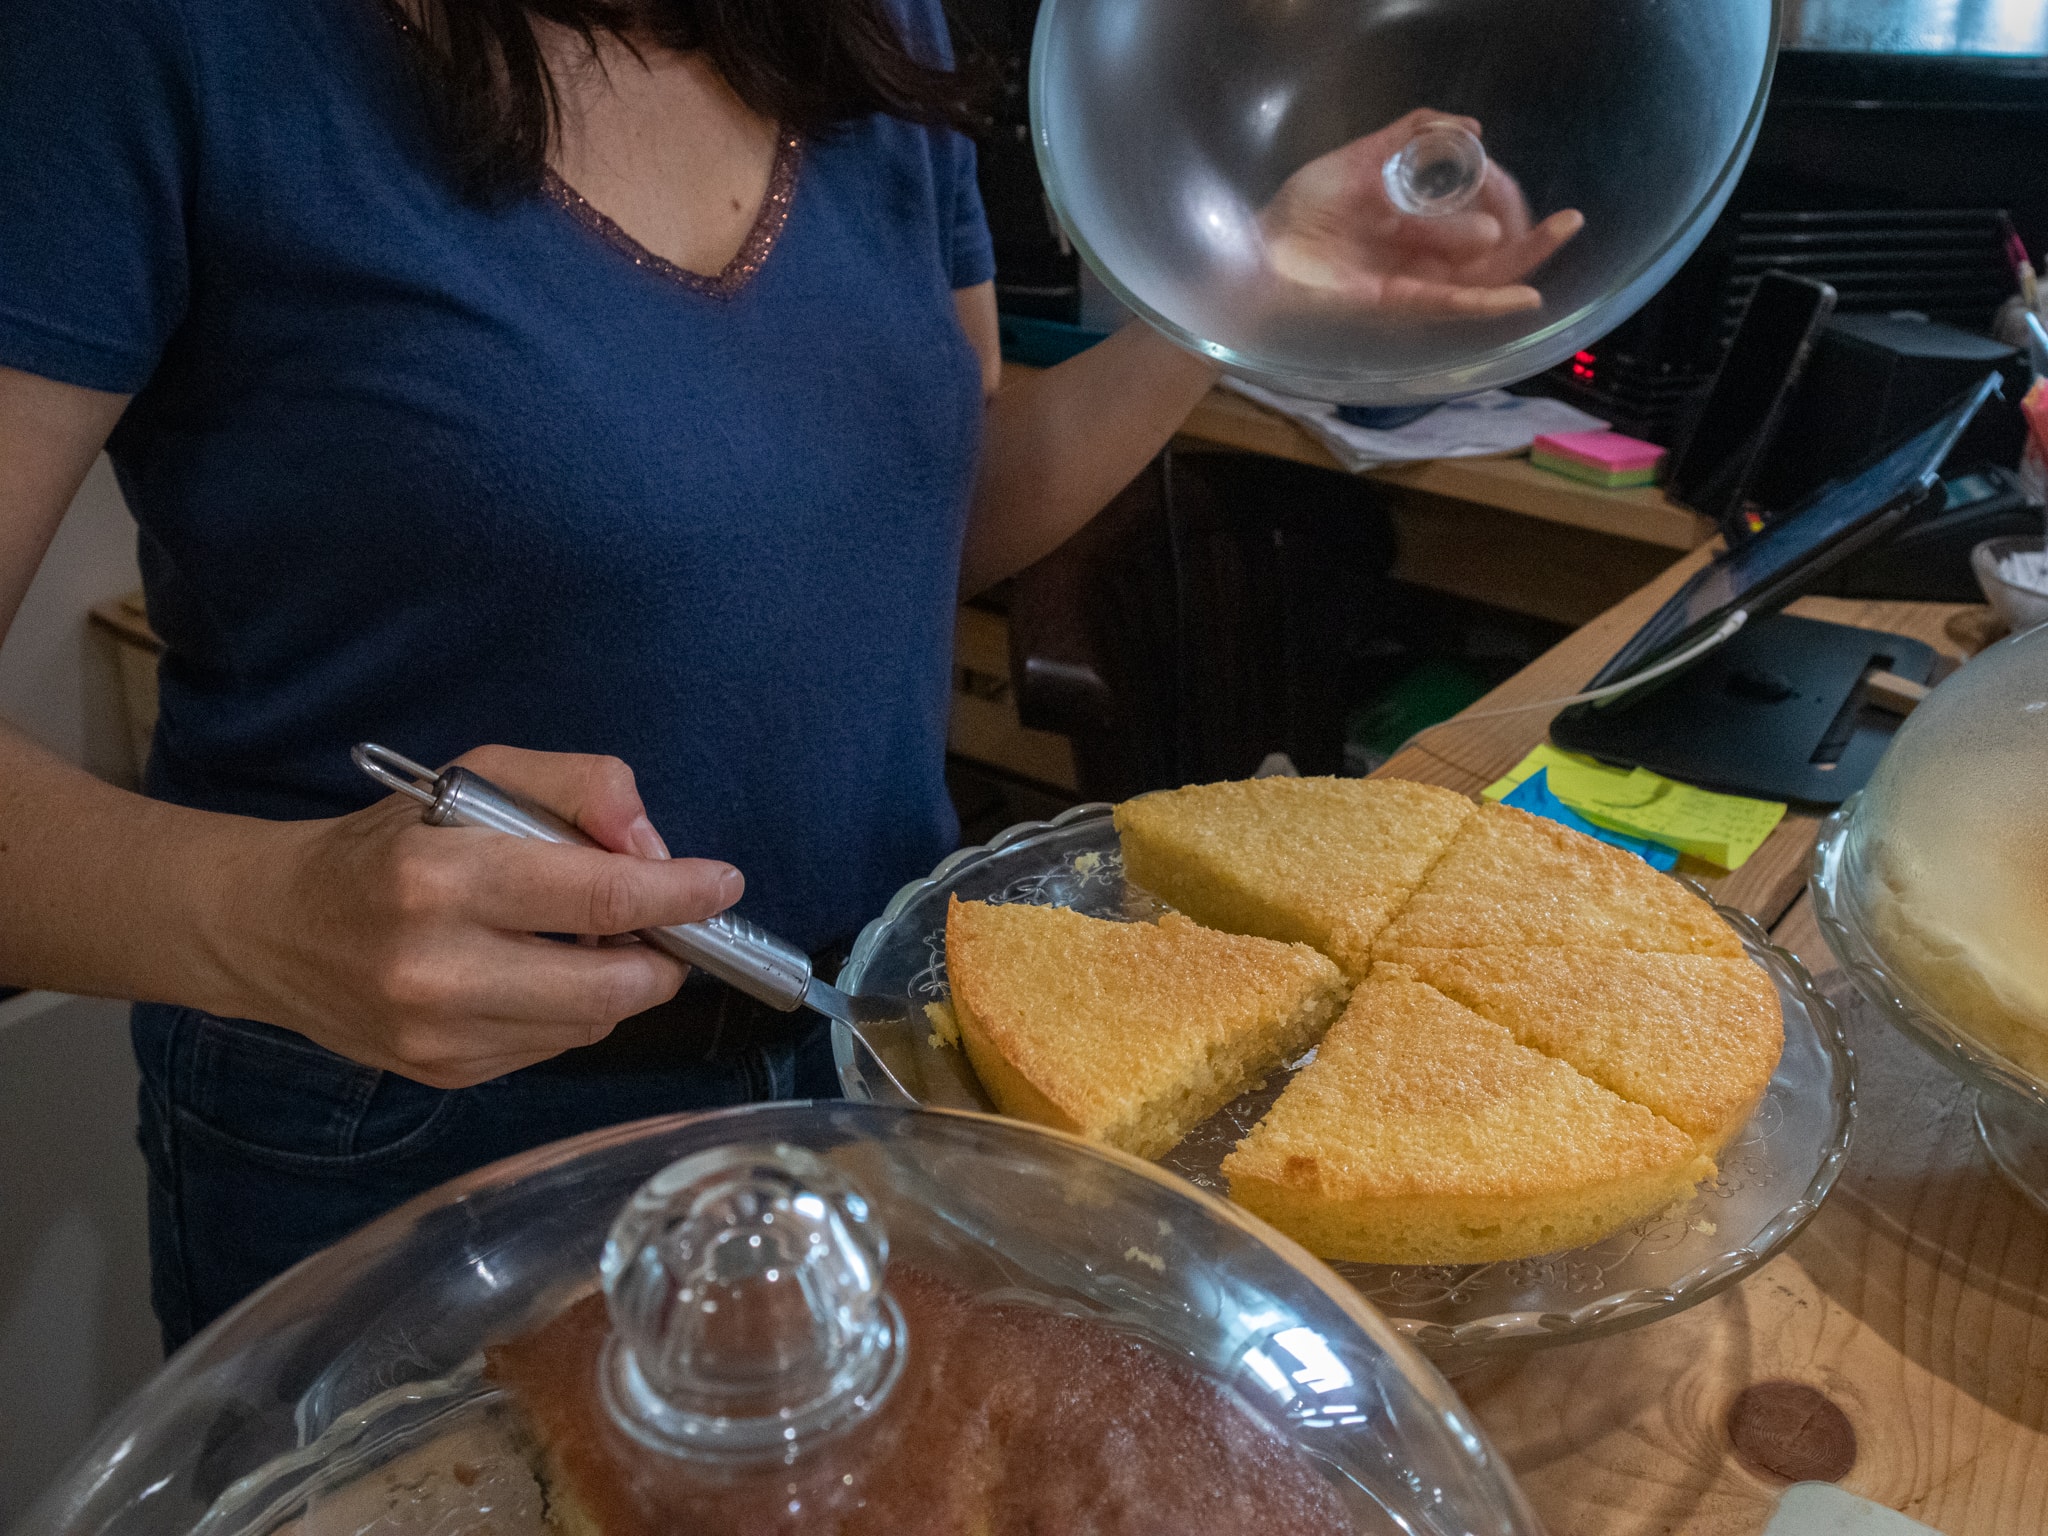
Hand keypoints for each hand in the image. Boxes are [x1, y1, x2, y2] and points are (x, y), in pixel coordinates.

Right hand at [211, 745, 741, 1087]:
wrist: (275, 929)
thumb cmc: (390, 842)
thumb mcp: (477, 777)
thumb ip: (578, 787)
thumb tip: (654, 846)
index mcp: (444, 878)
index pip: (601, 898)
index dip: (680, 894)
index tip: (722, 884)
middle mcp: (438, 967)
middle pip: (612, 986)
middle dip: (663, 957)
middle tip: (667, 927)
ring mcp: (438, 1035)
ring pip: (590, 1023)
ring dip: (618, 985)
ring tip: (588, 942)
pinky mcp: (443, 1075)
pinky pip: (552, 1048)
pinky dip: (569, 1011)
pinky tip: (538, 974)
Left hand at [1260, 109, 1583, 317]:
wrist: (1252, 252)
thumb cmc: (1298, 212)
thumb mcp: (1358, 161)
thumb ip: (1407, 138)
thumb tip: (1469, 125)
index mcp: (1414, 229)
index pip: (1477, 216)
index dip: (1502, 198)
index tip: (1510, 178)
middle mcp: (1419, 261)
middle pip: (1491, 253)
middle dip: (1533, 236)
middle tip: (1569, 219)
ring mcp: (1411, 284)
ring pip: (1482, 278)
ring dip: (1525, 259)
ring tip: (1560, 231)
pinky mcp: (1396, 304)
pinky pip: (1450, 304)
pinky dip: (1488, 302)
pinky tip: (1524, 296)